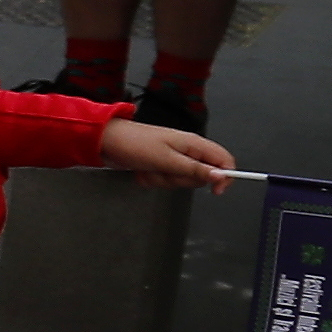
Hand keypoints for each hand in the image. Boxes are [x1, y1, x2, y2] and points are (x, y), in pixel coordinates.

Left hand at [100, 117, 234, 187]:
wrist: (106, 142)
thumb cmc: (134, 144)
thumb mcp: (167, 160)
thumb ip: (195, 169)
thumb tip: (221, 175)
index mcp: (193, 144)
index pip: (224, 160)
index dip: (225, 176)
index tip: (215, 190)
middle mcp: (186, 151)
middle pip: (201, 176)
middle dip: (181, 179)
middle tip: (165, 169)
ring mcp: (173, 158)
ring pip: (181, 181)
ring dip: (163, 179)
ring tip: (150, 168)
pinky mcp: (160, 166)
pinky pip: (165, 181)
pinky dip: (153, 179)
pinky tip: (143, 170)